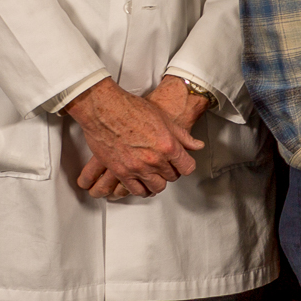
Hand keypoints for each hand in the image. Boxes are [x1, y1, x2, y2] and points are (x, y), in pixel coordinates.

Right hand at [66, 77, 202, 198]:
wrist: (104, 110)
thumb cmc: (131, 109)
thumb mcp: (163, 119)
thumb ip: (182, 136)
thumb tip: (197, 146)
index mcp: (168, 146)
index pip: (187, 167)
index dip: (185, 165)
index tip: (182, 163)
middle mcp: (155, 160)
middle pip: (172, 177)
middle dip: (171, 172)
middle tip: (166, 165)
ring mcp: (137, 168)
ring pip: (156, 187)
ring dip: (157, 182)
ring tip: (154, 175)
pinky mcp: (121, 172)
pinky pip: (136, 190)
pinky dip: (141, 189)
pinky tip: (141, 183)